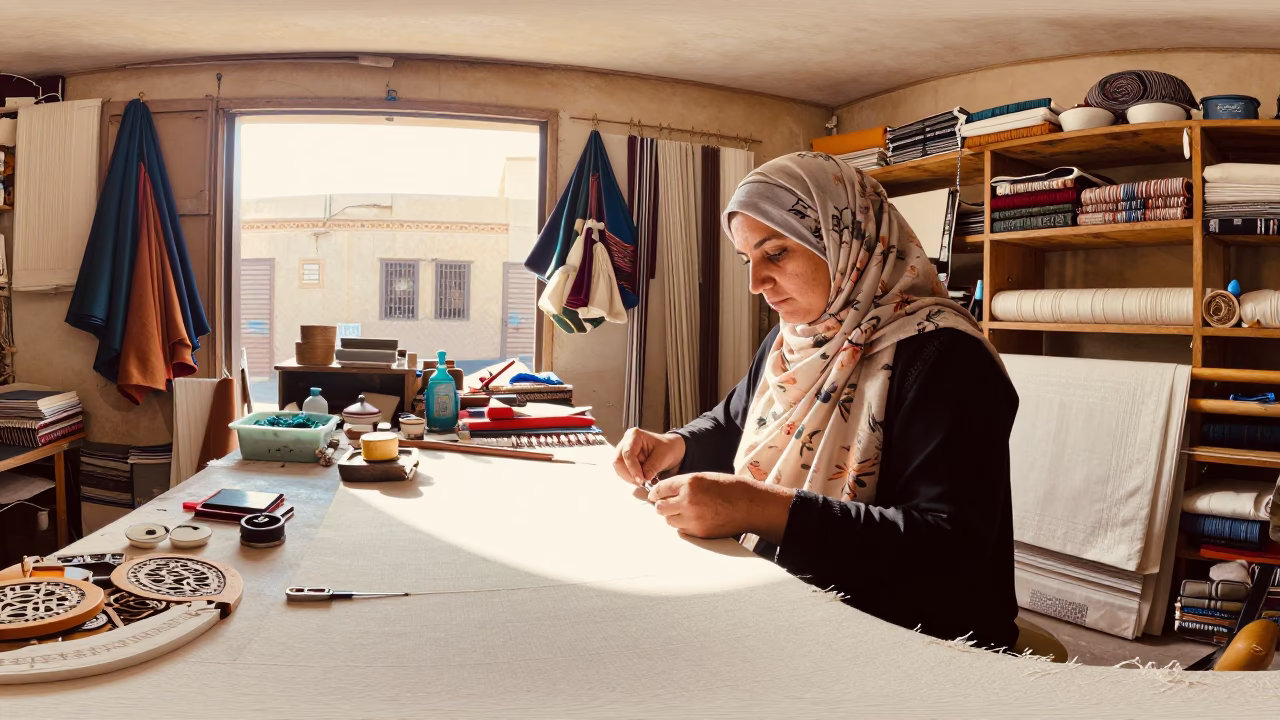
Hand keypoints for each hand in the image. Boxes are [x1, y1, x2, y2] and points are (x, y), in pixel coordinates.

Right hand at [613, 429, 685, 486]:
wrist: (670, 450)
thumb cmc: (667, 448)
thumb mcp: (664, 456)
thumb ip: (652, 467)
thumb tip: (644, 478)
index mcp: (634, 435)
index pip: (628, 453)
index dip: (633, 468)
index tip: (641, 479)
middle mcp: (625, 442)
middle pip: (618, 461)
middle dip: (629, 474)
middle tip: (641, 482)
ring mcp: (623, 452)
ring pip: (619, 468)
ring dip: (629, 478)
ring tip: (642, 482)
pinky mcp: (625, 461)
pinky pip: (622, 472)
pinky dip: (630, 478)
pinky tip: (640, 480)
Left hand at [648, 472, 795, 540]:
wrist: (750, 504)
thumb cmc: (729, 488)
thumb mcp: (704, 477)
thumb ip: (683, 484)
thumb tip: (664, 493)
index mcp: (689, 483)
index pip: (660, 489)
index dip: (655, 492)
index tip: (653, 495)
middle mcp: (688, 501)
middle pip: (660, 508)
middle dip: (662, 505)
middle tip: (666, 504)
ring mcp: (693, 518)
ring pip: (669, 520)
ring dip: (673, 516)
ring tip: (685, 511)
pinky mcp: (699, 532)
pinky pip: (682, 530)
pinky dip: (684, 525)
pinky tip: (695, 518)